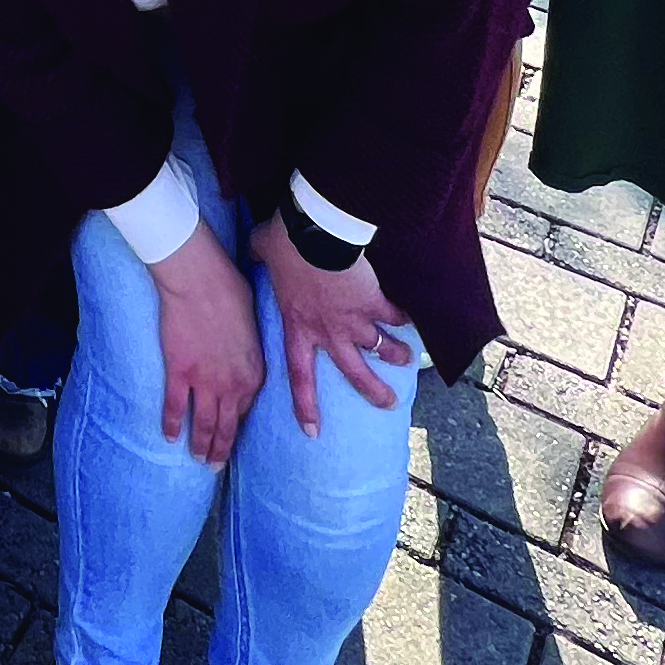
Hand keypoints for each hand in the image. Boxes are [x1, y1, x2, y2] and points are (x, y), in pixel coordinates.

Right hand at [150, 226, 266, 467]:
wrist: (200, 282)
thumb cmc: (229, 292)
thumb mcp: (252, 325)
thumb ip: (247, 349)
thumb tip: (240, 352)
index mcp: (253, 373)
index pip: (245, 409)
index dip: (236, 426)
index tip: (231, 436)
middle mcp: (231, 386)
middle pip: (226, 426)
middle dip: (221, 449)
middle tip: (215, 466)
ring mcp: (203, 382)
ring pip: (202, 424)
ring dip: (200, 445)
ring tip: (197, 460)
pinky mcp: (178, 373)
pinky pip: (174, 407)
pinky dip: (171, 425)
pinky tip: (168, 438)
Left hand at [251, 225, 414, 434]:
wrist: (316, 233)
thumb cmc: (285, 243)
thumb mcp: (262, 251)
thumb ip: (258, 254)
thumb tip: (253, 247)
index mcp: (298, 327)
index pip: (300, 376)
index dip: (306, 405)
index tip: (312, 431)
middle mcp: (329, 332)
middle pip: (354, 372)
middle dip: (373, 391)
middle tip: (387, 403)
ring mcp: (354, 319)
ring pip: (380, 347)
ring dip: (396, 354)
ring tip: (407, 359)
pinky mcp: (374, 301)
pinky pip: (393, 314)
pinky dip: (403, 316)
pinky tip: (411, 318)